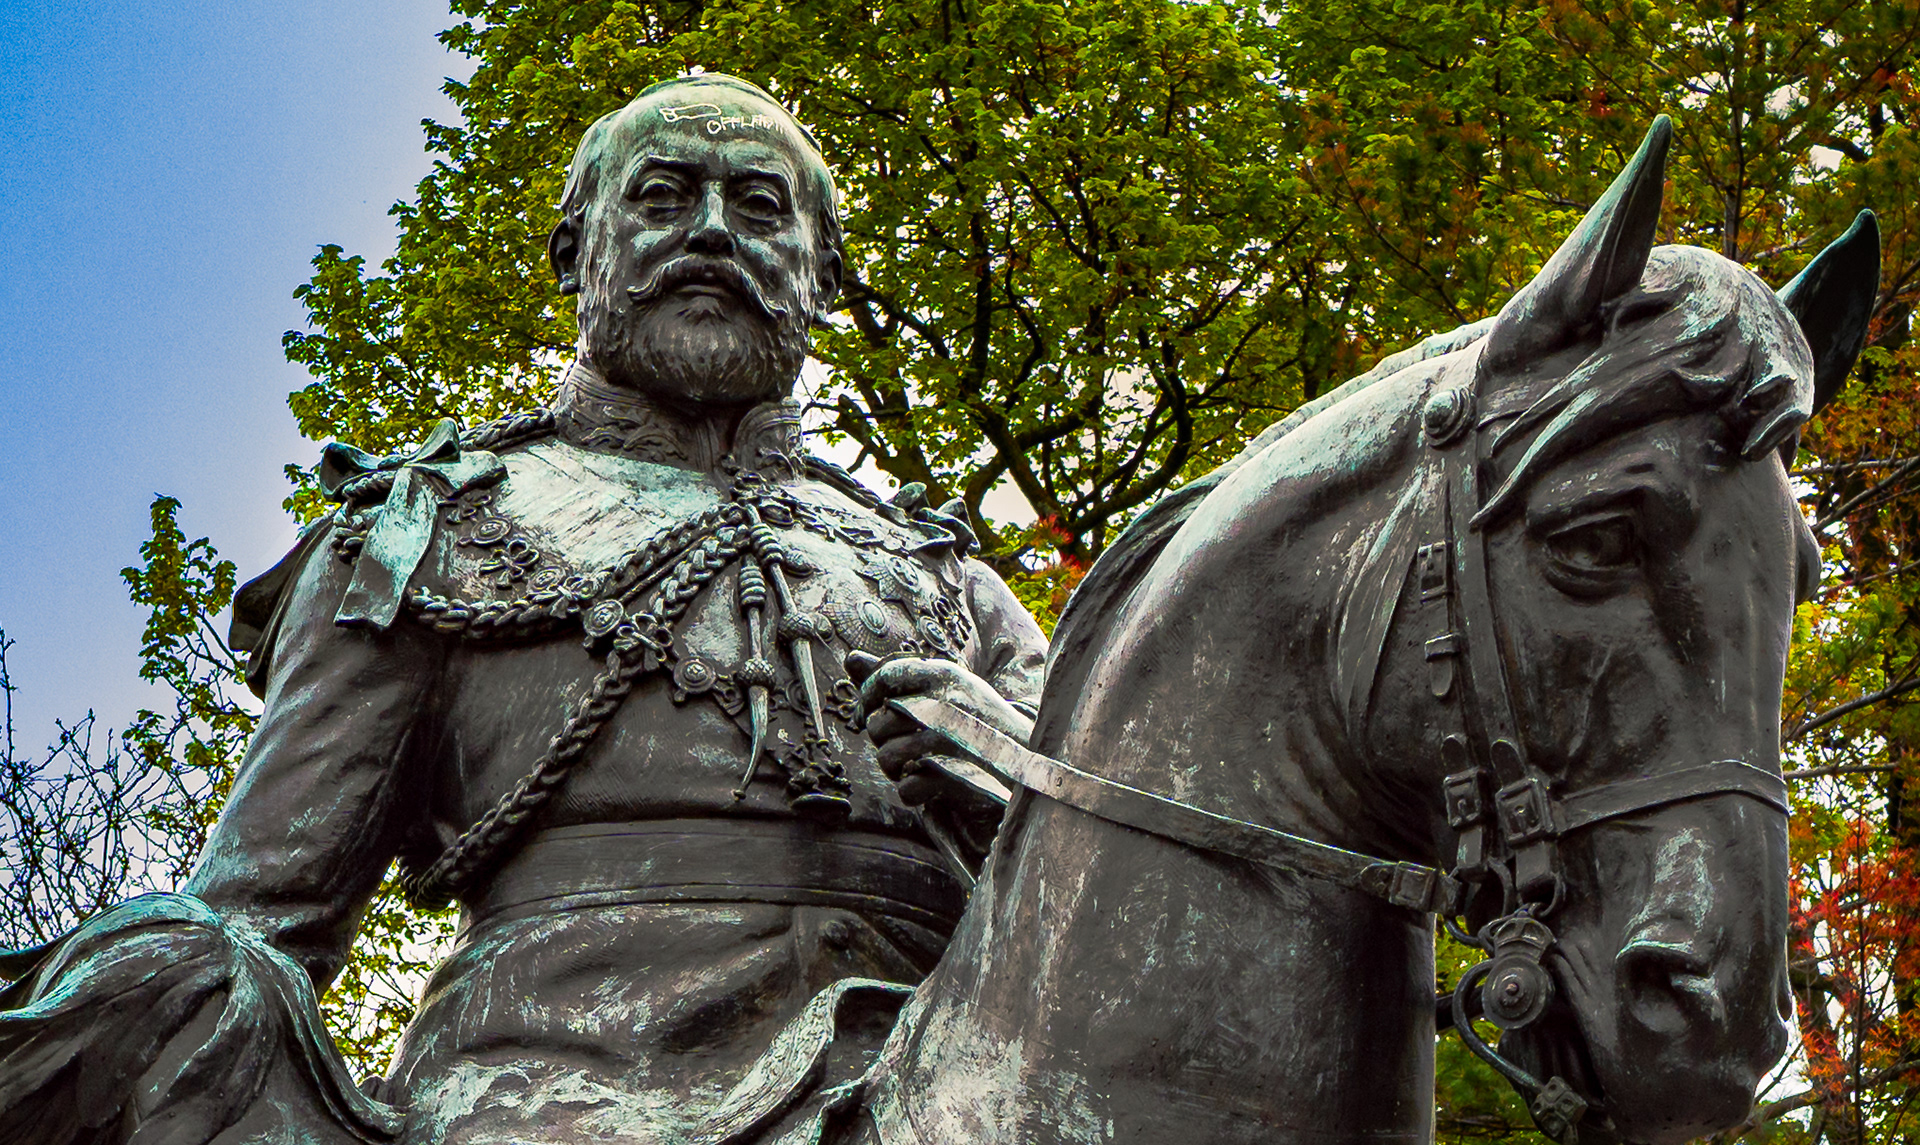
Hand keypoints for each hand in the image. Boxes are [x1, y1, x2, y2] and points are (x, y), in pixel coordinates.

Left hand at [845, 652, 1033, 805]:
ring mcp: (951, 741)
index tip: (870, 709)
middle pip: (879, 722)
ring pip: (887, 757)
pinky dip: (913, 791)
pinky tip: (929, 783)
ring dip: (893, 767)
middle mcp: (946, 704)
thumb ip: (898, 675)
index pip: (885, 676)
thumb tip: (850, 658)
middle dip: (881, 738)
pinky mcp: (955, 776)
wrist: (1032, 760)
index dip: (868, 695)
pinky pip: (907, 788)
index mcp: (945, 676)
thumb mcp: (948, 688)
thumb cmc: (980, 720)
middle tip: (900, 741)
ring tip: (913, 763)